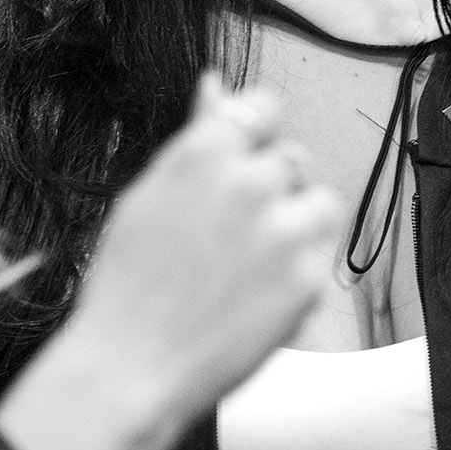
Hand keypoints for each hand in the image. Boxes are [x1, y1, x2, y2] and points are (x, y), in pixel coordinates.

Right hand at [0, 77, 342, 449]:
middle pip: (292, 159)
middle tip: (231, 235)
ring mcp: (285, 230)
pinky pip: (322, 255)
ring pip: (320, 202)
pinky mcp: (308, 279)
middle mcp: (252, 180)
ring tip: (250, 265)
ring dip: (297, 224)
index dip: (257, 135)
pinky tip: (256, 296)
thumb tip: (216, 83)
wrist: (131, 366)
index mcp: (205, 151)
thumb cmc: (127, 282)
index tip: (246, 160)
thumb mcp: (150, 194)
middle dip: (272, 188)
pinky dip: (300, 271)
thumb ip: (196, 136)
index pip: (263, 108)